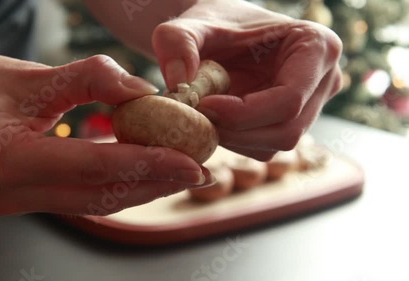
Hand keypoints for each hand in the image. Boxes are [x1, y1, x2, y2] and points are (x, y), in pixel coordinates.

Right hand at [0, 44, 208, 214]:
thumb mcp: (35, 75)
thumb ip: (93, 79)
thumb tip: (145, 91)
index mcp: (9, 161)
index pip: (94, 167)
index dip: (147, 164)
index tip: (190, 161)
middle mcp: (11, 193)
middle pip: (100, 195)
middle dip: (153, 184)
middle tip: (197, 170)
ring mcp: (16, 202)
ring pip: (94, 202)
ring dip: (139, 189)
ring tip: (178, 173)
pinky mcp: (25, 199)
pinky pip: (81, 198)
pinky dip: (115, 186)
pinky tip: (143, 173)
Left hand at [152, 0, 342, 160]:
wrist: (218, 34)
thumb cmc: (213, 23)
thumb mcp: (191, 25)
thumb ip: (177, 42)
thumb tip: (179, 84)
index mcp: (317, 46)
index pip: (289, 98)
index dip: (244, 113)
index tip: (203, 105)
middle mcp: (324, 80)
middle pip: (287, 130)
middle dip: (237, 131)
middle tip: (198, 119)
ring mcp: (311, 105)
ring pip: (276, 145)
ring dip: (233, 139)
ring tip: (202, 115)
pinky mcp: (291, 122)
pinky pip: (264, 148)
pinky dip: (234, 141)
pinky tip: (214, 120)